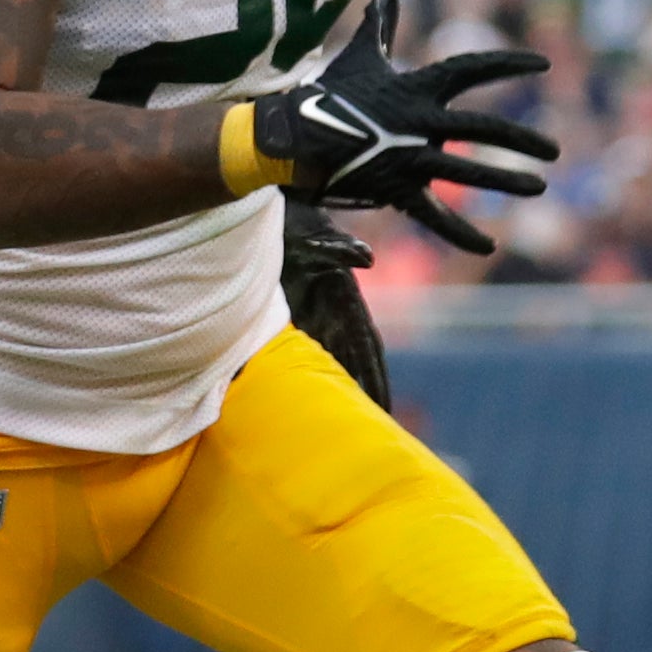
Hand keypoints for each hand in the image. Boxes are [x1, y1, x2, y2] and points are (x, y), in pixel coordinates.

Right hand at [250, 0, 550, 255]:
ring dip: (506, 181)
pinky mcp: (396, 189)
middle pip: (484, 130)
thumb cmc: (328, 92)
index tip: (541, 66)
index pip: (472, 70)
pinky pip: (434, 215)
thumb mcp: (360, 53)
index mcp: (418, 87)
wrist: (291, 137)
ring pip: (468, 173)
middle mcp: (421, 123)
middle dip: (522, 140)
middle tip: (554, 150)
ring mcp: (410, 158)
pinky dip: (460, 233)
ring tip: (538, 187)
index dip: (508, 65)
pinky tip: (488, 246)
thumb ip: (382, 16)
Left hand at [278, 199, 390, 408]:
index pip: (367, 346)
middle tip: (373, 429)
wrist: (270, 222)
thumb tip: (367, 257)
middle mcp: (334, 313)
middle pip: (354, 362)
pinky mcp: (292, 317)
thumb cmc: (295, 226)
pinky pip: (304, 351)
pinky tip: (306, 398)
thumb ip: (337, 247)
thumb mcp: (314, 236)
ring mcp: (314, 316)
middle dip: (364, 393)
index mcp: (345, 299)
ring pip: (332, 360)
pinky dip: (309, 373)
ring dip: (339, 387)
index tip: (382, 407)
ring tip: (345, 422)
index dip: (375, 377)